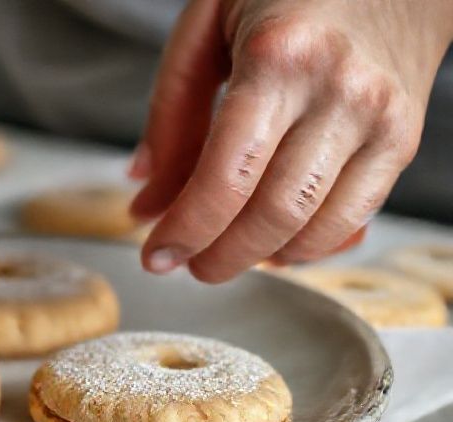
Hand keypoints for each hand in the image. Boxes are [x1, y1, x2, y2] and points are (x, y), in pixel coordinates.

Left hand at [130, 0, 452, 281]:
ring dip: (259, 259)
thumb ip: (172, 114)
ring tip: (222, 253)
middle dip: (218, 256)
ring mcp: (379, 120)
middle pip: (272, 215)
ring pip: (315, 229)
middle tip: (185, 263)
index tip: (158, 254)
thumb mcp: (207, 28)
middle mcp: (338, 92)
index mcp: (280, 57)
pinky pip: (355, 221)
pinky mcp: (403, 141)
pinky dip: (306, 247)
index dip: (186, 229)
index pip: (227, 176)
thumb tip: (147, 197)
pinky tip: (272, 242)